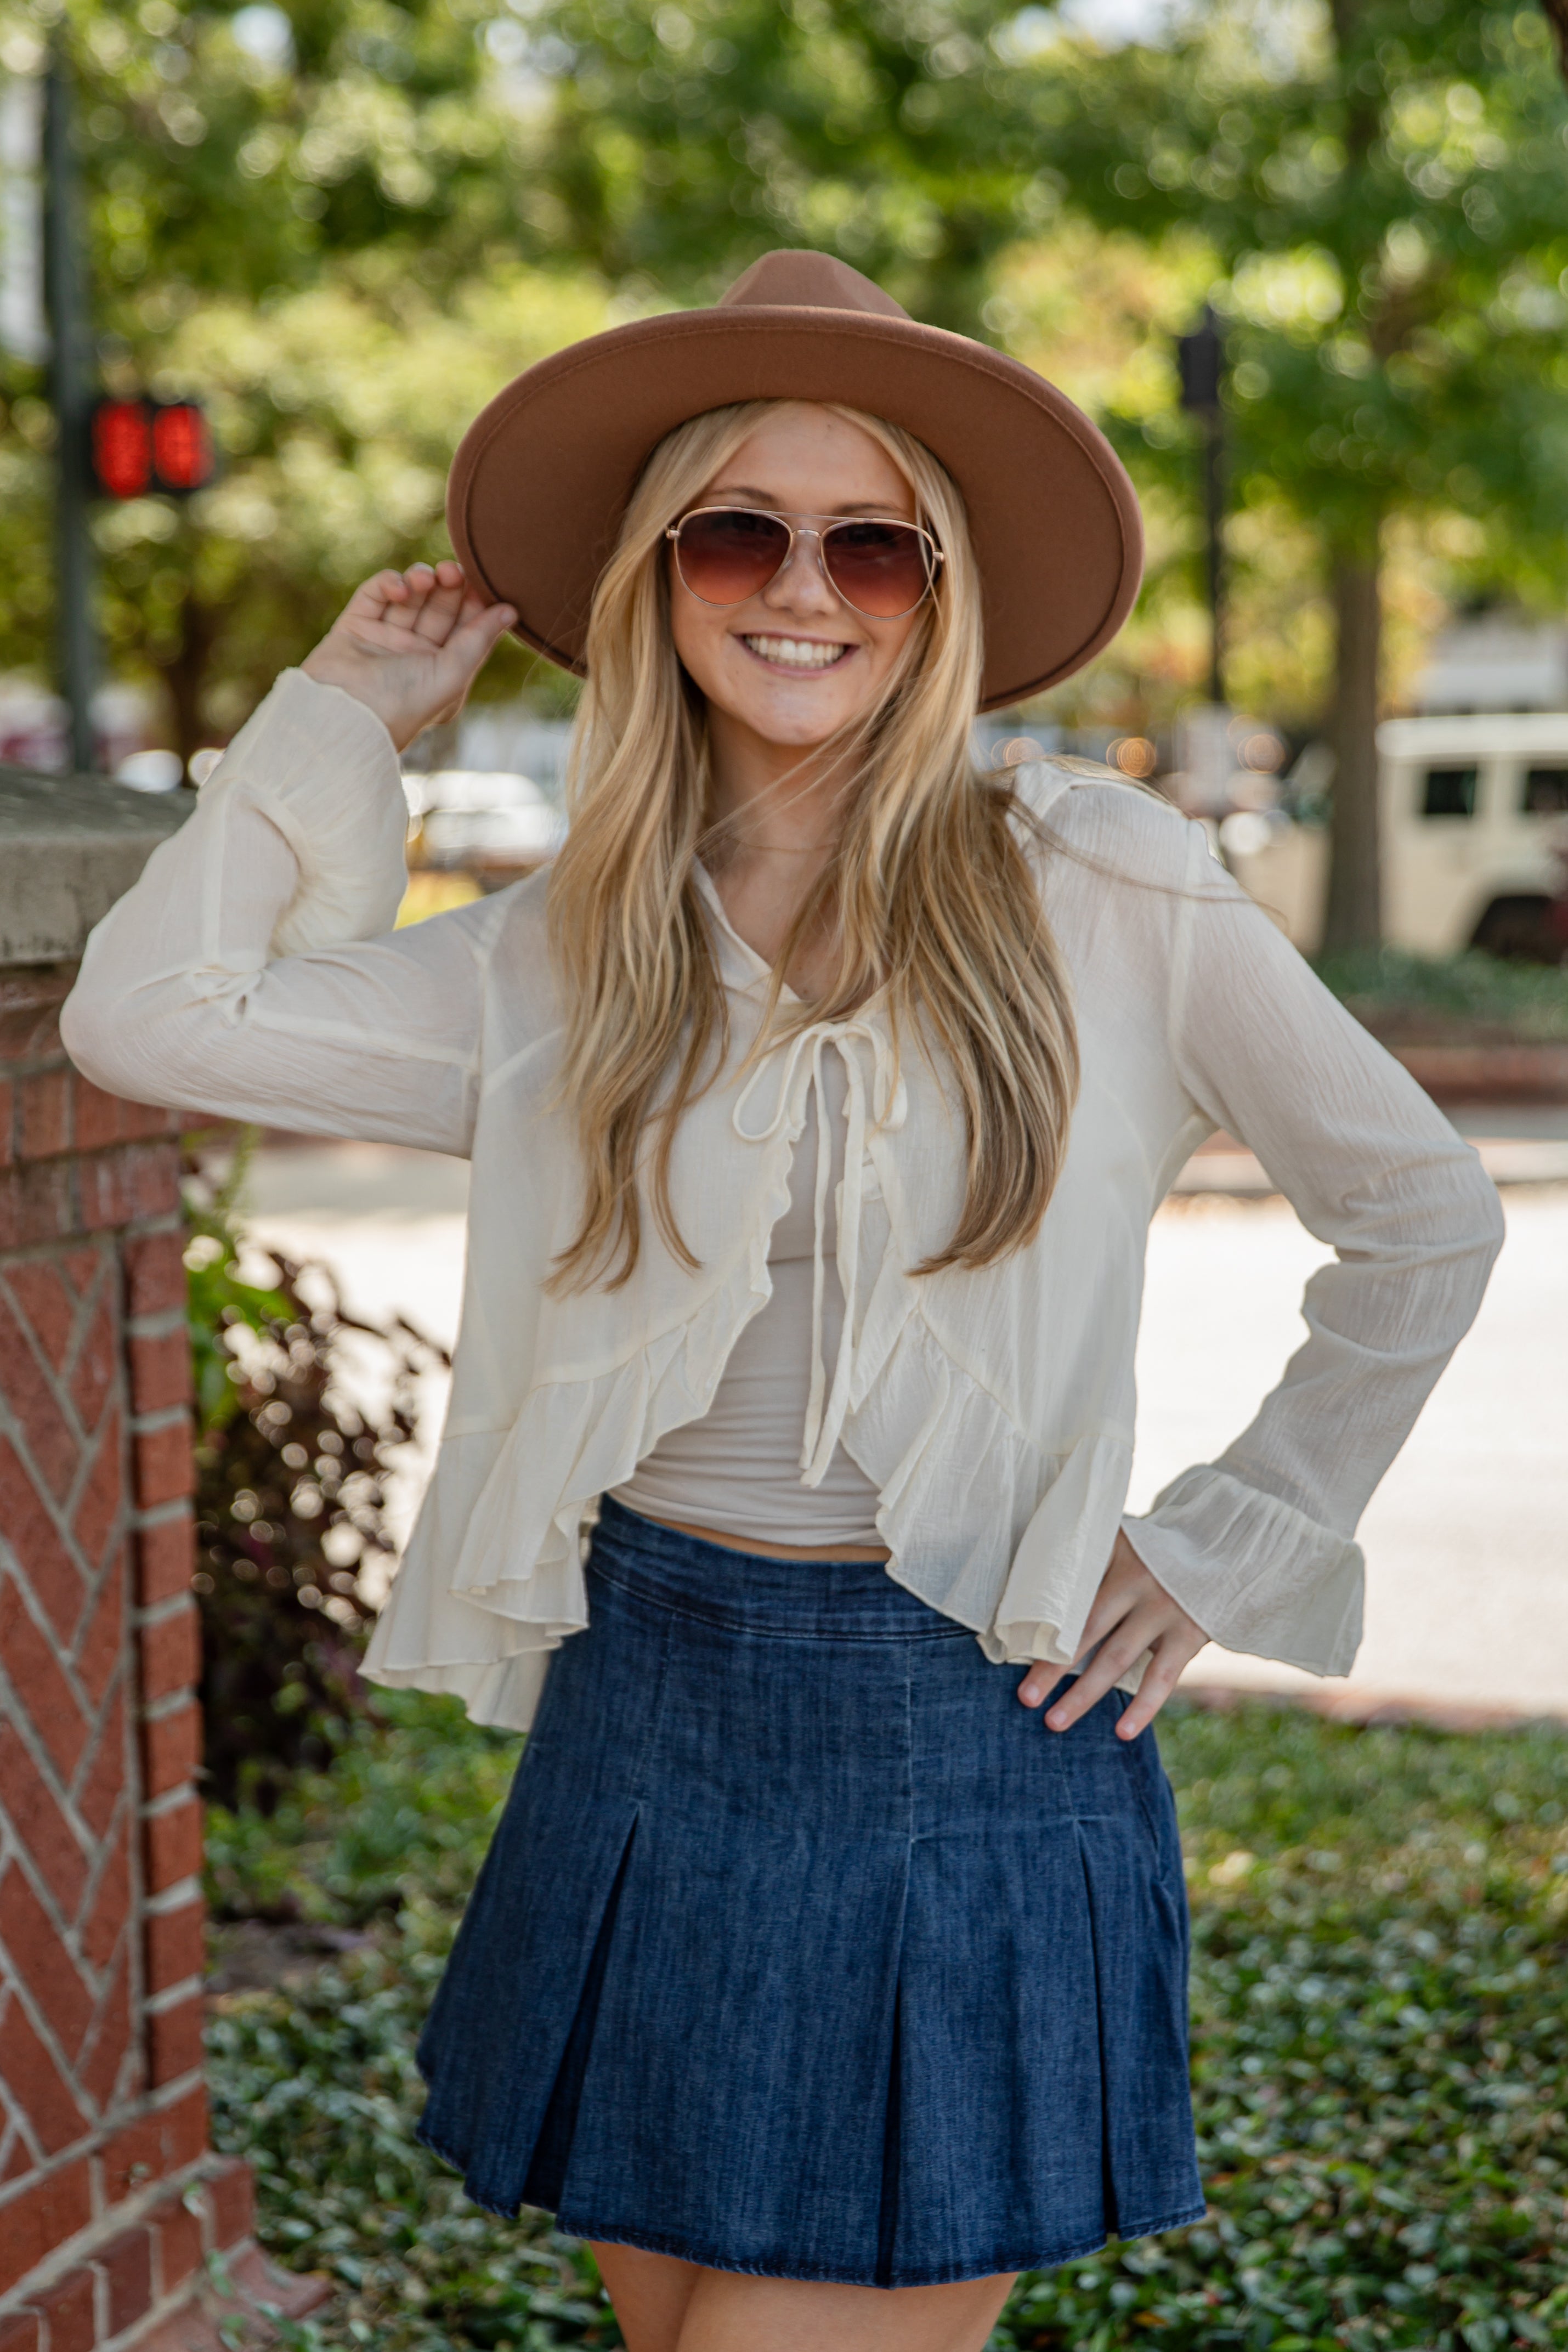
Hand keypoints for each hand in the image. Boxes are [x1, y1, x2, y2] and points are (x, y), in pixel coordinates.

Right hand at [300, 561, 516, 751]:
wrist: (347, 713)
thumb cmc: (405, 702)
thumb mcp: (453, 673)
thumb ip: (480, 639)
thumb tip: (511, 611)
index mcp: (442, 672)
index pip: (465, 628)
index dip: (476, 602)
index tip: (484, 582)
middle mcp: (414, 655)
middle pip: (439, 608)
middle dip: (449, 586)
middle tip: (454, 570)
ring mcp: (384, 639)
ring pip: (409, 597)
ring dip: (420, 580)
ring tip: (426, 578)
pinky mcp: (355, 625)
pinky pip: (375, 594)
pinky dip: (389, 583)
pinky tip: (400, 588)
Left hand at [1017, 1531, 1206, 1740]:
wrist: (1224, 1545)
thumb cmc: (1159, 1548)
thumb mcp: (1124, 1537)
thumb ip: (1089, 1552)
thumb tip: (1036, 1574)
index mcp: (1115, 1556)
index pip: (1071, 1595)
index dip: (1042, 1624)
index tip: (1011, 1650)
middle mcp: (1138, 1582)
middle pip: (1086, 1631)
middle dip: (1052, 1667)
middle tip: (1025, 1698)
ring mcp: (1164, 1610)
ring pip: (1117, 1660)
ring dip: (1084, 1694)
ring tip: (1054, 1722)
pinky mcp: (1190, 1635)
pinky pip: (1161, 1679)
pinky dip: (1143, 1708)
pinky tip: (1122, 1732)